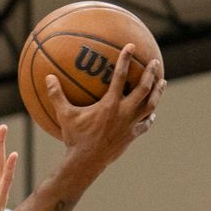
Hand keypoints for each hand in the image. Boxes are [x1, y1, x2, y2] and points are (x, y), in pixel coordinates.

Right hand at [45, 44, 165, 167]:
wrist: (86, 163)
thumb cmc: (75, 139)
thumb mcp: (65, 116)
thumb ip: (57, 95)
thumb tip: (48, 77)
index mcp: (110, 104)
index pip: (121, 76)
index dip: (126, 59)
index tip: (131, 46)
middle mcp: (124, 112)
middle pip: (143, 89)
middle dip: (151, 74)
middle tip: (155, 62)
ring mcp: (130, 125)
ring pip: (150, 105)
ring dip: (158, 92)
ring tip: (163, 82)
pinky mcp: (132, 136)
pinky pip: (145, 124)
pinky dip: (149, 117)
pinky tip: (152, 113)